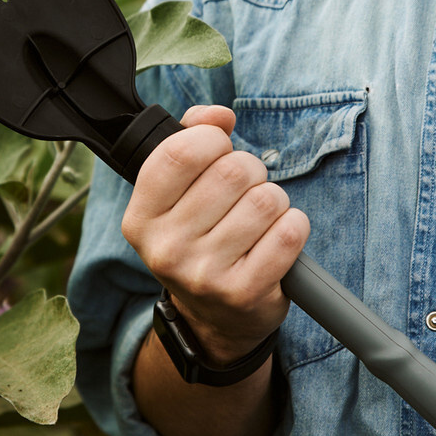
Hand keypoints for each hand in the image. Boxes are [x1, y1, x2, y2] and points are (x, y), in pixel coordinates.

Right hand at [122, 105, 309, 364]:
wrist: (212, 319)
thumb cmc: (199, 236)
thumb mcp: (179, 191)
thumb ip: (192, 136)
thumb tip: (219, 115)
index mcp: (142, 216)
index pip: (180, 152)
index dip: (211, 139)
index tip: (218, 149)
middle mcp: (165, 247)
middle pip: (232, 171)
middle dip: (250, 170)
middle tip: (244, 190)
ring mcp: (203, 274)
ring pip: (266, 199)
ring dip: (274, 200)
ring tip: (260, 217)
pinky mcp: (244, 293)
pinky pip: (289, 233)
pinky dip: (293, 226)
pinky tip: (278, 237)